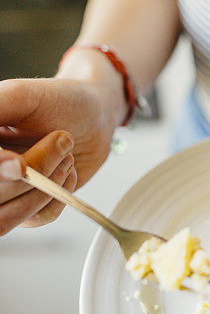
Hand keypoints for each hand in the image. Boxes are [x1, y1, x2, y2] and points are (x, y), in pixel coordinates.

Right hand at [0, 71, 121, 235]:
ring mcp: (4, 192)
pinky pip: (37, 218)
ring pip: (8, 217)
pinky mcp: (25, 207)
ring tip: (66, 155)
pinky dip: (58, 196)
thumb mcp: (25, 95)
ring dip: (46, 188)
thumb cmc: (62, 100)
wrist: (95, 115)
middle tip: (62, 140)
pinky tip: (66, 170)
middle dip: (36, 169)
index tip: (18, 165)